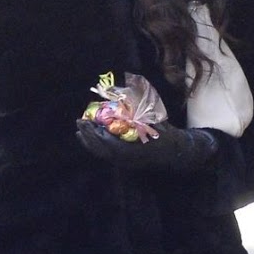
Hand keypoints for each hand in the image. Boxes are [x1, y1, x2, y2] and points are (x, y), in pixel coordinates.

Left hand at [76, 118, 217, 172]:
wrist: (174, 152)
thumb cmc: (165, 134)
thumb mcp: (155, 119)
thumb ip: (139, 108)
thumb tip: (126, 91)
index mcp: (133, 149)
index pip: (108, 144)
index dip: (95, 133)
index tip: (87, 121)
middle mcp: (126, 159)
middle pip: (101, 150)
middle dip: (89, 136)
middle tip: (80, 122)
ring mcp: (124, 162)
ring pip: (102, 154)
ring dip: (90, 142)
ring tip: (80, 130)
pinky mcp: (123, 162)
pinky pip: (105, 155)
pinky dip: (96, 146)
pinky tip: (91, 139)